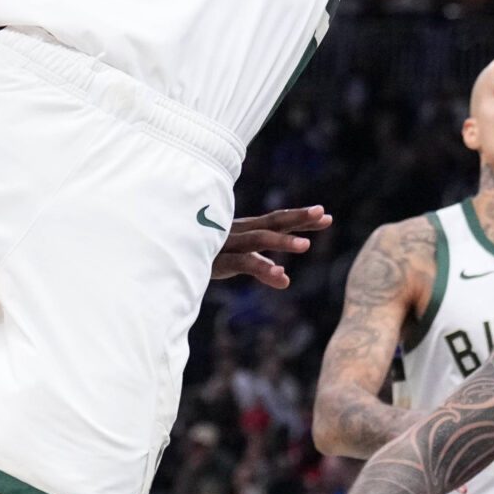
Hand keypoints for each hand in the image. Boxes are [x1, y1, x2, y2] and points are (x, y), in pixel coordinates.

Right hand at [210, 205, 331, 287]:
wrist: (168, 256)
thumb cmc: (202, 255)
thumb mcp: (236, 261)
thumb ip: (261, 267)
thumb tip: (286, 279)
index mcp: (244, 229)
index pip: (276, 220)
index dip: (300, 217)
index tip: (325, 215)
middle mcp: (239, 232)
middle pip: (273, 221)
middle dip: (298, 217)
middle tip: (324, 214)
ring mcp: (228, 244)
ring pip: (259, 239)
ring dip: (283, 241)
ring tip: (307, 245)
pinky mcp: (217, 260)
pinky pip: (243, 262)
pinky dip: (262, 268)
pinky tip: (281, 276)